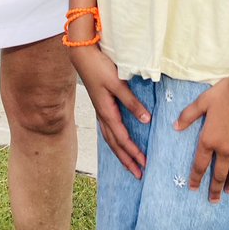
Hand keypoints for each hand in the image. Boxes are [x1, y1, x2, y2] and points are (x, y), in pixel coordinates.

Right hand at [71, 46, 150, 177]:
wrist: (82, 55)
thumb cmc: (99, 67)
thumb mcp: (118, 83)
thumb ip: (131, 102)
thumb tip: (146, 120)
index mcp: (107, 112)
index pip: (122, 139)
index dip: (133, 152)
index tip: (144, 164)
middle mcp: (102, 116)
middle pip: (115, 145)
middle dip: (127, 160)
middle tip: (138, 174)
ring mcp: (100, 112)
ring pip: (111, 139)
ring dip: (121, 153)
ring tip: (130, 165)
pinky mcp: (100, 106)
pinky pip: (108, 130)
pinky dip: (115, 141)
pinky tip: (119, 143)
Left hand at [175, 75, 228, 202]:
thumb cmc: (225, 93)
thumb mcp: (202, 102)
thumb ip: (188, 116)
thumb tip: (175, 127)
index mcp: (209, 139)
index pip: (200, 164)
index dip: (196, 178)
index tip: (194, 189)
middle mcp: (225, 149)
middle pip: (219, 174)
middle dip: (215, 189)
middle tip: (213, 200)